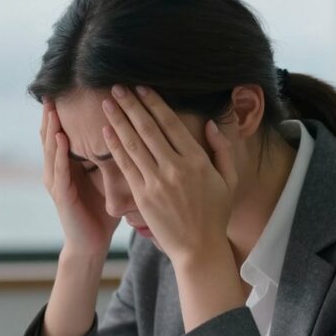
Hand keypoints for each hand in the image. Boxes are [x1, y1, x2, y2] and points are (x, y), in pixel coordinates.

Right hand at [40, 99, 120, 256]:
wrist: (92, 243)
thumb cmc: (102, 211)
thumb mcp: (107, 177)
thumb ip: (111, 155)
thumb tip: (132, 129)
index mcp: (69, 163)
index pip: (63, 129)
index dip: (64, 109)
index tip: (69, 85)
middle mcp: (57, 168)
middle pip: (51, 133)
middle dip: (51, 111)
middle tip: (53, 87)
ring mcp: (56, 181)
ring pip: (50, 147)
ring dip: (51, 126)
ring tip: (52, 106)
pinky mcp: (60, 195)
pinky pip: (58, 169)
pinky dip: (59, 152)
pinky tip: (61, 138)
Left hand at [100, 85, 237, 267]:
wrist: (199, 248)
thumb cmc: (215, 214)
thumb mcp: (229, 180)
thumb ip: (222, 150)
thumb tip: (209, 124)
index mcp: (197, 161)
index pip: (170, 124)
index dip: (153, 104)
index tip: (141, 88)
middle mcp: (175, 168)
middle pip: (148, 129)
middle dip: (131, 105)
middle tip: (117, 87)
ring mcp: (157, 182)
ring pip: (133, 144)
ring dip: (118, 121)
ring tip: (108, 103)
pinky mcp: (142, 197)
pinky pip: (126, 166)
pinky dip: (115, 147)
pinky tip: (106, 132)